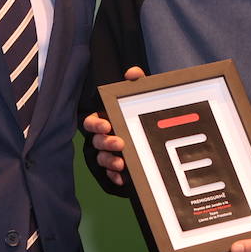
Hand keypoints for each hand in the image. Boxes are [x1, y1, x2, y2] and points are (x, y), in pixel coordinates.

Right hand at [82, 67, 144, 185]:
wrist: (159, 139)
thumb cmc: (140, 116)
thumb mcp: (141, 99)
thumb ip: (137, 84)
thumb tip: (132, 73)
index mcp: (105, 121)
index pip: (91, 122)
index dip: (95, 124)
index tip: (106, 125)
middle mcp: (104, 138)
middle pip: (97, 142)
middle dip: (106, 143)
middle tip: (119, 143)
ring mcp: (110, 155)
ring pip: (102, 160)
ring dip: (110, 161)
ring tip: (121, 163)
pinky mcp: (118, 170)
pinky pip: (112, 176)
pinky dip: (115, 177)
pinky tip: (123, 178)